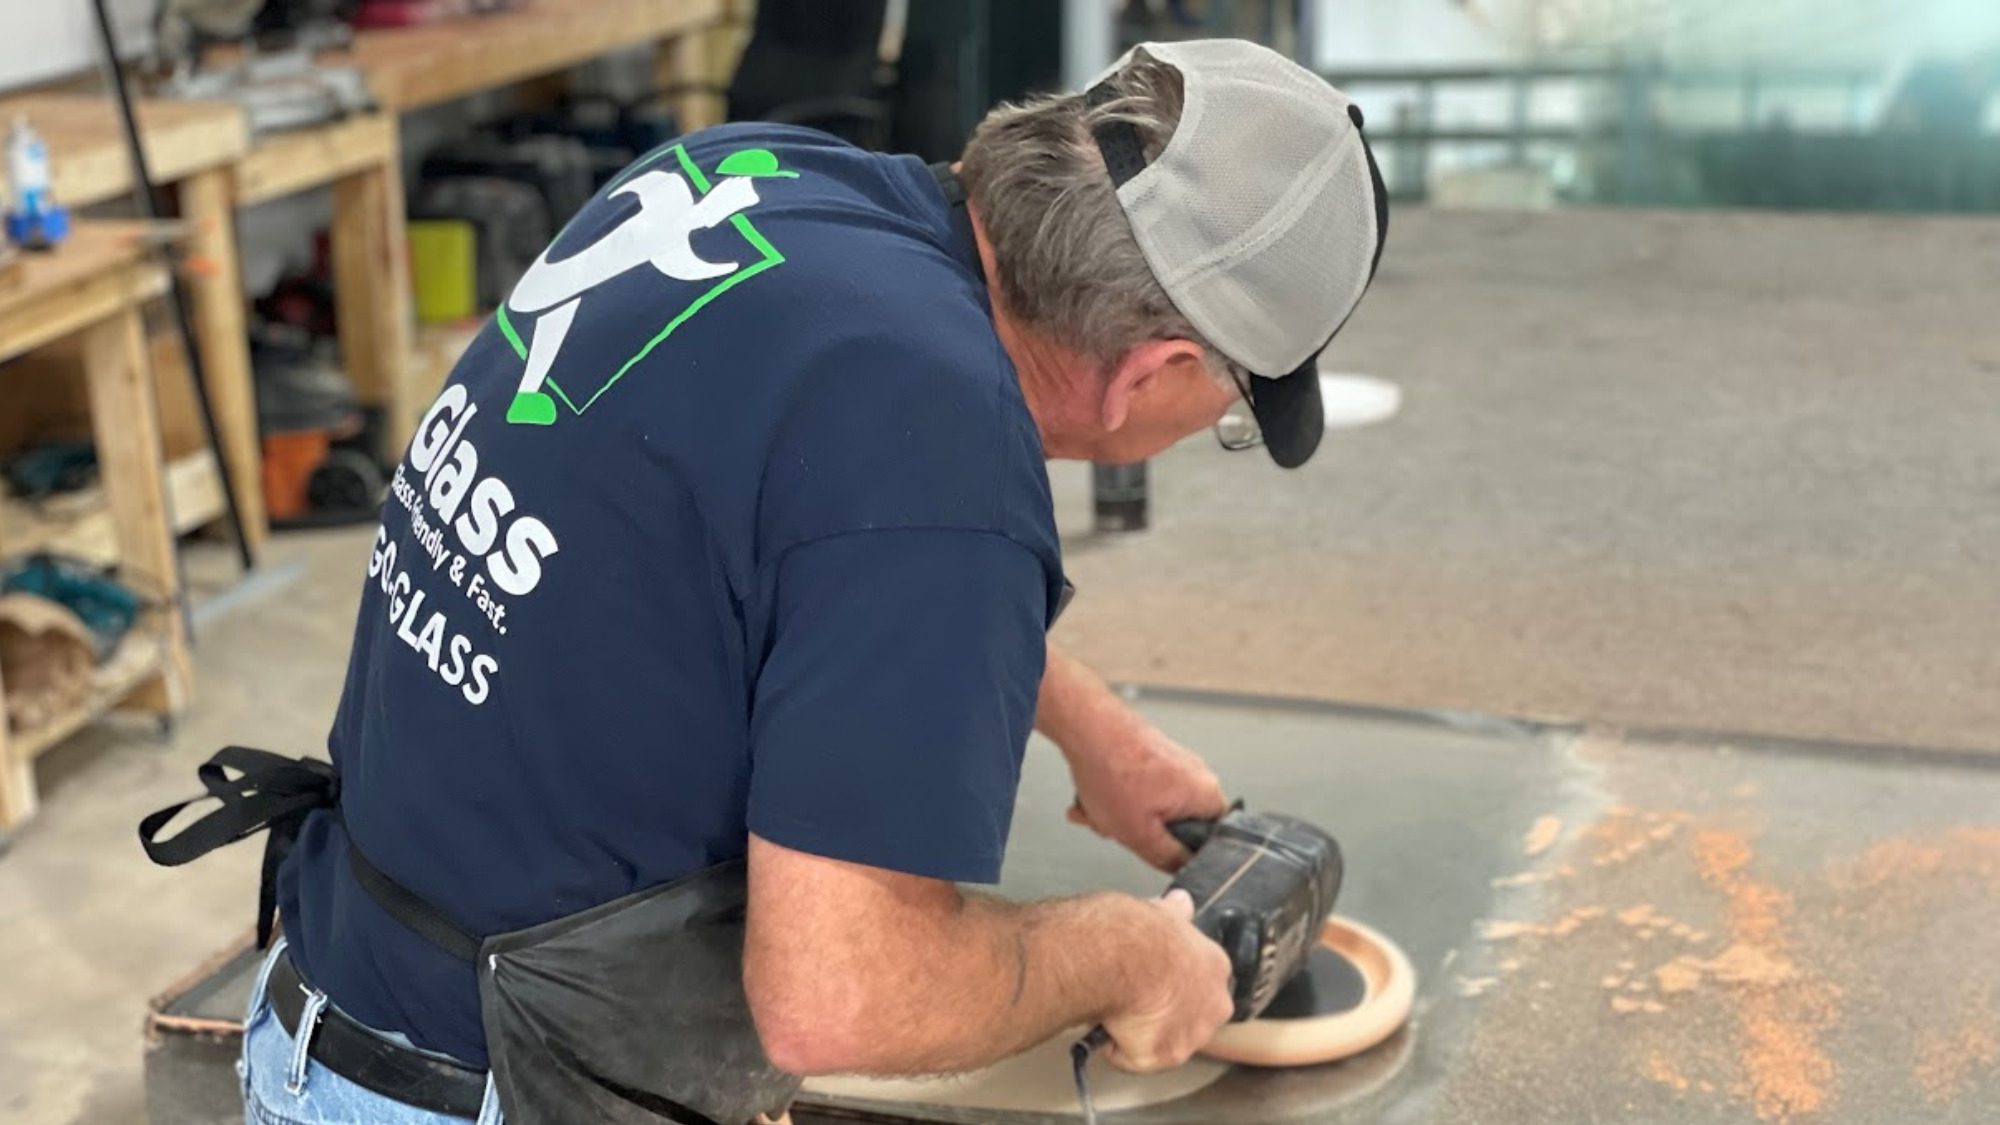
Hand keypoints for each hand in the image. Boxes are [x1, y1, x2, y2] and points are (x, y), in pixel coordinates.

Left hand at [1065, 723, 1227, 872]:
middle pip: (1175, 825)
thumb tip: (1182, 869)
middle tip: (1116, 828)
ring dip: (1117, 816)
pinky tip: (1090, 798)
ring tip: (1095, 809)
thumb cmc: (1112, 769)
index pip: (1211, 840)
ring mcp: (1173, 764)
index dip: (1182, 853)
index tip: (1159, 853)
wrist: (1085, 726)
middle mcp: (1196, 775)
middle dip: (1137, 832)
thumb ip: (1167, 858)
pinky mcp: (1150, 756)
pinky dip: (1113, 797)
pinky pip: (1136, 790)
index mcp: (1206, 794)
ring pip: (1149, 809)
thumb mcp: (1139, 834)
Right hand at [1100, 890, 1234, 1072]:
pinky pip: (1132, 1058)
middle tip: (1134, 996)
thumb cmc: (1137, 931)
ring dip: (1141, 1031)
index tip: (1154, 978)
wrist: (1119, 955)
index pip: (1200, 984)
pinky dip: (1116, 1046)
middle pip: (1189, 1018)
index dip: (1173, 983)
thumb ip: (1176, 912)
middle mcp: (1213, 1005)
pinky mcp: (1161, 1057)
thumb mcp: (1163, 911)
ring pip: (1163, 1041)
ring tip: (1117, 1008)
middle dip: (1164, 1013)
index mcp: (1215, 966)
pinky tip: (1107, 1022)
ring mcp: (1190, 1035)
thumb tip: (1181, 901)